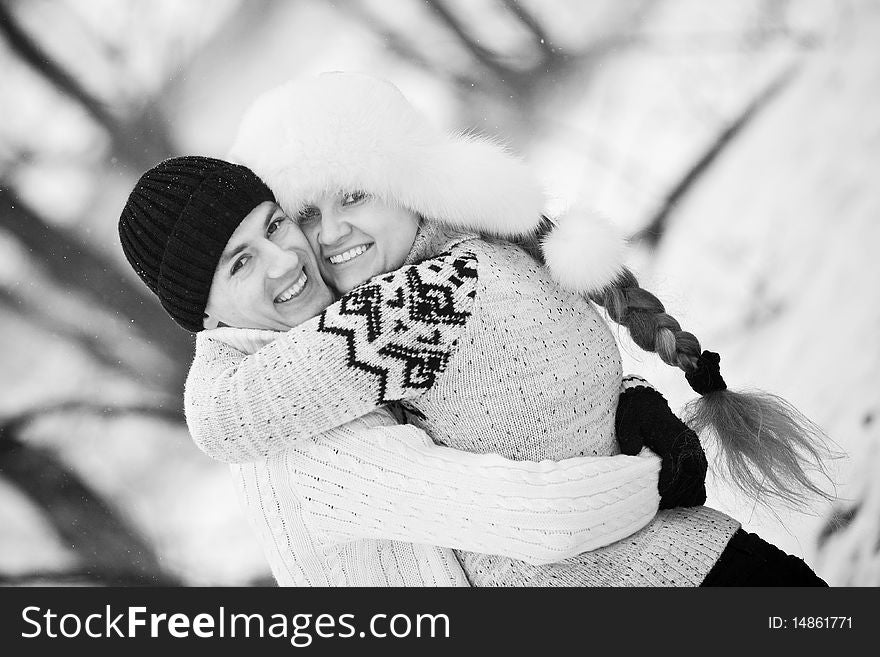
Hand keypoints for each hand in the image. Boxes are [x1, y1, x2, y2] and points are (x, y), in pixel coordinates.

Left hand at [615, 383, 707, 508]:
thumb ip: (630, 440)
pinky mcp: (694, 448)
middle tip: (662, 504)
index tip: (658, 496)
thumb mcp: (627, 425)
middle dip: (677, 493)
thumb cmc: (634, 414)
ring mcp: (693, 445)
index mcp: (672, 438)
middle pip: (690, 476)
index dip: (667, 485)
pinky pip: (701, 471)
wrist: (645, 400)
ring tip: (670, 503)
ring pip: (699, 476)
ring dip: (687, 492)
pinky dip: (695, 485)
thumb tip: (633, 454)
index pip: (675, 468)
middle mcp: (687, 442)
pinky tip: (683, 497)